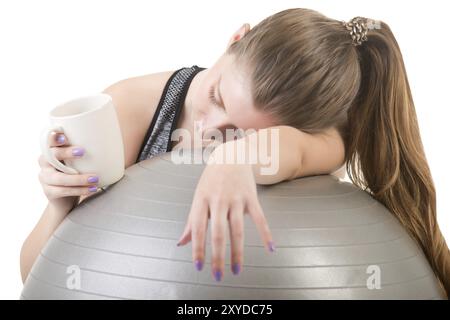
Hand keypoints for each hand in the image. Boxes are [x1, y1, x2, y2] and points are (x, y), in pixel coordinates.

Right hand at [38, 131, 99, 211]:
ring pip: (60, 178)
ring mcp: (45, 178)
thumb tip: (109, 140)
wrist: (65, 199)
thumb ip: (84, 151)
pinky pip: (64, 191)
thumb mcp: (77, 160)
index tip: (65, 137)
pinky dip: (79, 190)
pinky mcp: (49, 192)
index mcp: (50, 151)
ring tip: (95, 178)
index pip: (48, 141)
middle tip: (82, 151)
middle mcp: (44, 163)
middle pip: (51, 156)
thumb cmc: (74, 173)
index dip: (54, 138)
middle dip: (66, 153)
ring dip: (78, 178)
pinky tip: (92, 189)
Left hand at [176, 152, 274, 281]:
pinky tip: (270, 249)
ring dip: (237, 252)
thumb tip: (181, 243)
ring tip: (237, 270)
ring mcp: (236, 198)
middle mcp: (218, 200)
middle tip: (218, 275)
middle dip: (218, 257)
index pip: (198, 229)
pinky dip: (266, 234)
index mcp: (202, 201)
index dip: (198, 249)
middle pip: (218, 233)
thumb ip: (191, 222)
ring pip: (238, 230)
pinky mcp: (251, 197)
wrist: (231, 154)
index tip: (199, 266)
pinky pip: (260, 218)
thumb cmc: (211, 179)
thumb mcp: (198, 197)